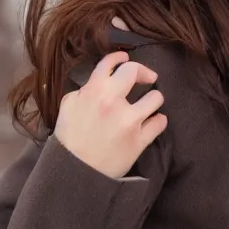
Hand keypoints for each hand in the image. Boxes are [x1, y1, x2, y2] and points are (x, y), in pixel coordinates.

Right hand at [55, 50, 166, 178]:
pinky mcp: (140, 140)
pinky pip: (160, 123)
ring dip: (153, 100)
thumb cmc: (69, 139)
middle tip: (148, 78)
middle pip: (136, 72)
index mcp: (94, 90)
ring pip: (156, 98)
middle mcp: (114, 101)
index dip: (120, 57)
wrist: (75, 171)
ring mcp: (130, 121)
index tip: (126, 58)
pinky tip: (152, 122)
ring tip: (149, 104)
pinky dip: (157, 121)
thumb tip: (99, 82)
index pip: (111, 63)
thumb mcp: (68, 106)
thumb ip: (84, 90)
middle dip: (144, 72)